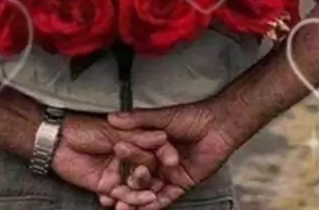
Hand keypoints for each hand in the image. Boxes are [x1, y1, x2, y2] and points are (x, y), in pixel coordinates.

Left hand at [52, 113, 176, 207]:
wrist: (58, 140)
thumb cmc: (84, 128)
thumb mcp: (113, 131)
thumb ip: (136, 136)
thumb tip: (161, 136)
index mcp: (132, 140)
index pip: (152, 149)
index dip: (163, 154)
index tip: (173, 159)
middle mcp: (128, 158)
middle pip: (146, 169)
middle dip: (154, 174)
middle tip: (163, 180)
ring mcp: (118, 173)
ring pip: (136, 185)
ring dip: (144, 192)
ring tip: (152, 197)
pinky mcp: (107, 186)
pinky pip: (122, 195)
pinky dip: (131, 199)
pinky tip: (141, 202)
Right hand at [108, 103, 234, 207]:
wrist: (216, 125)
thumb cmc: (189, 116)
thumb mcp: (160, 117)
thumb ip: (137, 120)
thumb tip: (112, 117)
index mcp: (150, 144)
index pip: (130, 157)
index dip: (117, 165)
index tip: (102, 172)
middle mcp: (158, 160)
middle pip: (138, 176)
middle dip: (125, 187)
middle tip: (110, 198)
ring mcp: (169, 173)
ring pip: (150, 189)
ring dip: (137, 200)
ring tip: (122, 208)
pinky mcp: (181, 184)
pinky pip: (167, 197)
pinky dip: (156, 204)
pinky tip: (144, 209)